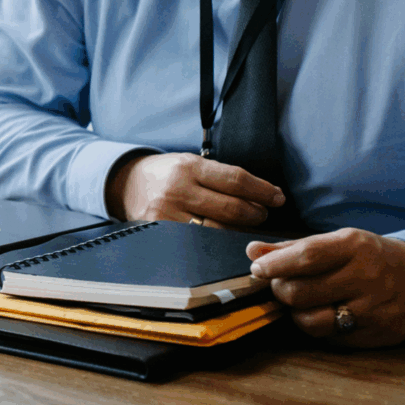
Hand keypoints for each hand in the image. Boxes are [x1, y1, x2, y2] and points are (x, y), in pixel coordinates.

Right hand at [105, 152, 285, 227]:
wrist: (127, 184)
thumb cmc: (167, 173)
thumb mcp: (190, 162)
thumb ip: (220, 175)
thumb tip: (261, 193)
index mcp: (189, 167)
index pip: (236, 180)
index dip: (263, 191)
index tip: (278, 198)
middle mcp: (178, 190)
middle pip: (232, 208)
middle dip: (256, 213)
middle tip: (263, 214)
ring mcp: (168, 214)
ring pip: (218, 230)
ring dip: (240, 230)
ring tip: (246, 226)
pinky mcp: (161, 232)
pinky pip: (198, 242)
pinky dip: (217, 241)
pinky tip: (226, 238)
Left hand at [247, 229, 404, 347]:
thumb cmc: (366, 257)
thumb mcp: (335, 242)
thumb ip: (292, 248)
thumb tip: (253, 251)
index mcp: (354, 247)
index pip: (306, 257)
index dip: (274, 265)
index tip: (257, 269)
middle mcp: (366, 277)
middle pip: (300, 292)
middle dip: (280, 290)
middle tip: (281, 286)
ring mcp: (373, 309)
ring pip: (311, 321)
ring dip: (296, 313)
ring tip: (302, 302)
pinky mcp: (377, 334)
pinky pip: (329, 338)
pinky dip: (318, 328)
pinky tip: (325, 314)